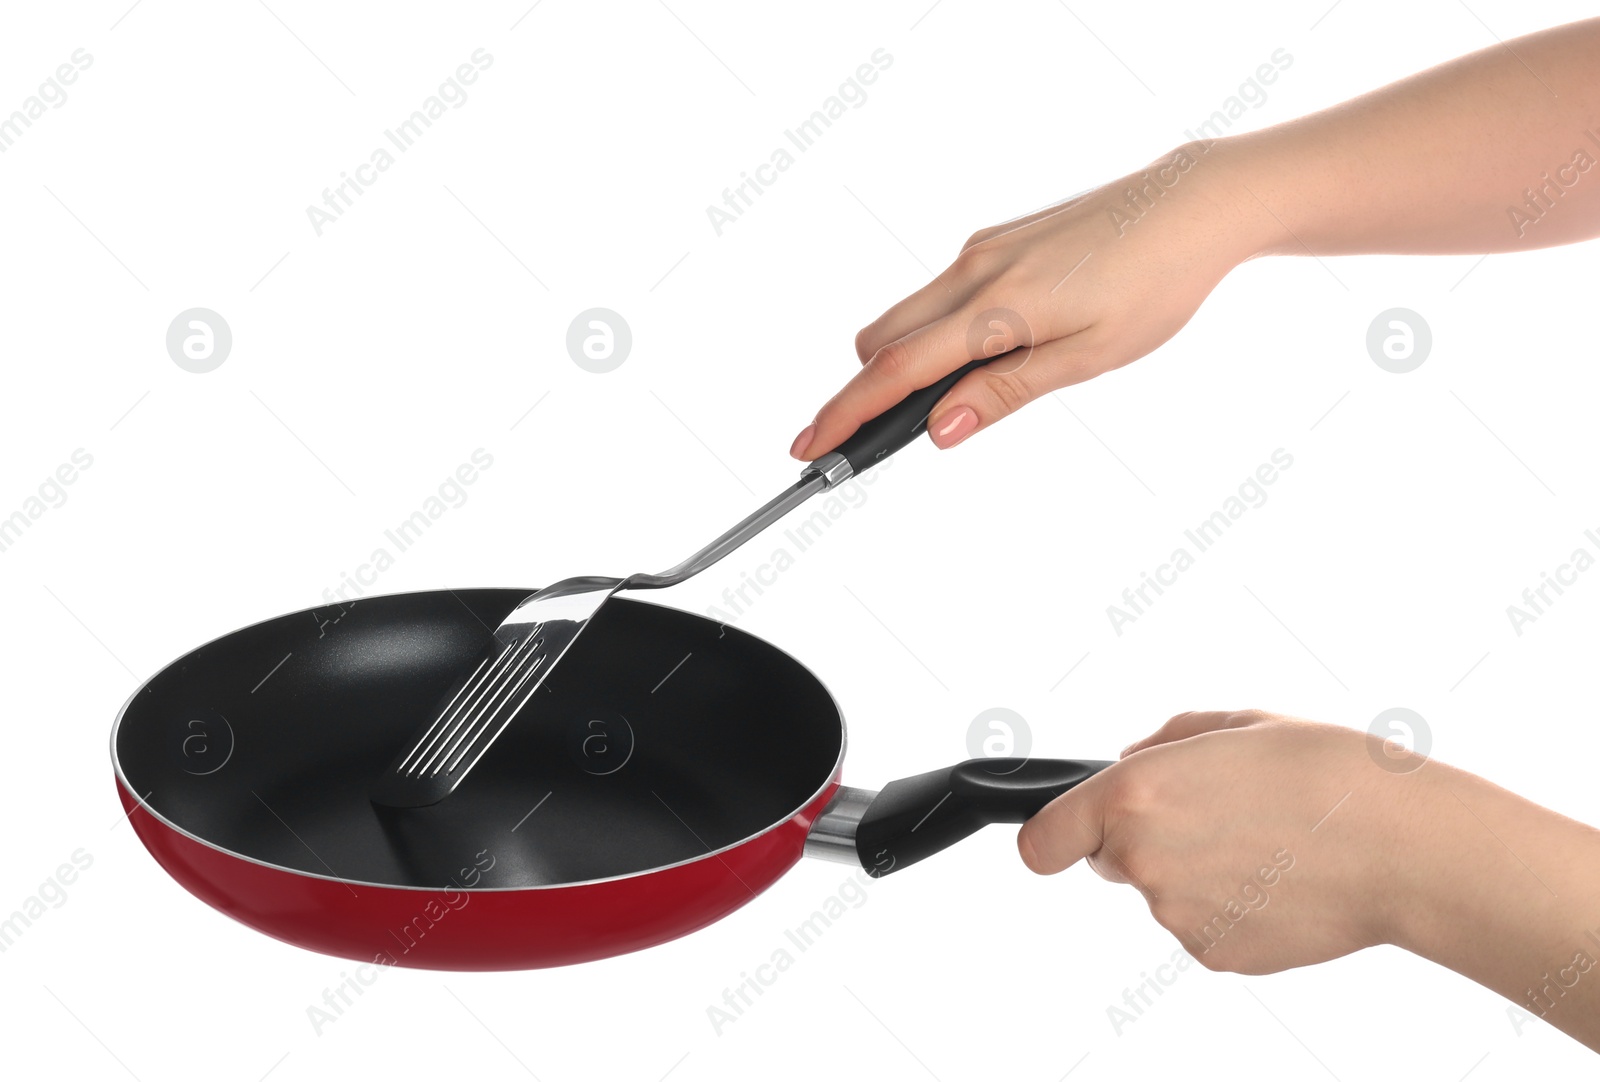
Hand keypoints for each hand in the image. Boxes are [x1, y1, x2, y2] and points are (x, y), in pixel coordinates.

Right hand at [790, 142, 1268, 458]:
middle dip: (860, 392)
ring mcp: (981, 251)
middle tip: (859, 444)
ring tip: (934, 408)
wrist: (1194, 204)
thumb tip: (939, 429)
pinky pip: (939, 296)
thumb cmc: (1156, 284)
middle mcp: (975, 271)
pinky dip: (933, 334)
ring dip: (900, 364)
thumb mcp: (1091, 356)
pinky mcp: (995, 241)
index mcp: (998, 307)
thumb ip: (1007, 391)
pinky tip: (976, 358)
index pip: (897, 371)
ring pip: (908, 316)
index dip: (846, 414)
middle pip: (880, 340)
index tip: (808, 448)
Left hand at [1017, 708, 1599, 1051]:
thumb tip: (1126, 763)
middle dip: (1141, 838)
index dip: (1051, 835)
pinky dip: (1230, 906)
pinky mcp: (1214, 954)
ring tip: (1266, 842)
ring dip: (1195, 870)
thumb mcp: (1232, 724)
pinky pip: (1203, 925)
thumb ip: (1161, 744)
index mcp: (1132, 795)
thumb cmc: (1324, 770)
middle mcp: (1142, 860)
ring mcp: (1176, 916)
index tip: (1058, 836)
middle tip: (1214, 815)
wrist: (1402, 845)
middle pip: (1109, 859)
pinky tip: (1279, 880)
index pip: (1043, 839)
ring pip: (1162, 891)